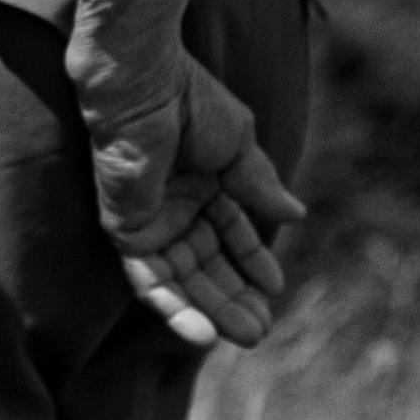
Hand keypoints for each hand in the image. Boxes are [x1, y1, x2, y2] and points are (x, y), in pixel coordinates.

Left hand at [88, 51, 304, 352]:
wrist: (146, 83)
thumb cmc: (190, 100)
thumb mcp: (238, 145)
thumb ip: (258, 184)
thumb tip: (294, 215)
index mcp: (201, 182)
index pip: (229, 233)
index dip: (251, 260)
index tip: (275, 286)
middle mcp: (173, 205)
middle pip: (206, 264)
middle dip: (234, 297)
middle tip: (260, 330)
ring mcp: (148, 219)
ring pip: (180, 279)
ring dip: (209, 310)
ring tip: (244, 336)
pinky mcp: (124, 228)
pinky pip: (147, 277)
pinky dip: (171, 306)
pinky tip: (201, 331)